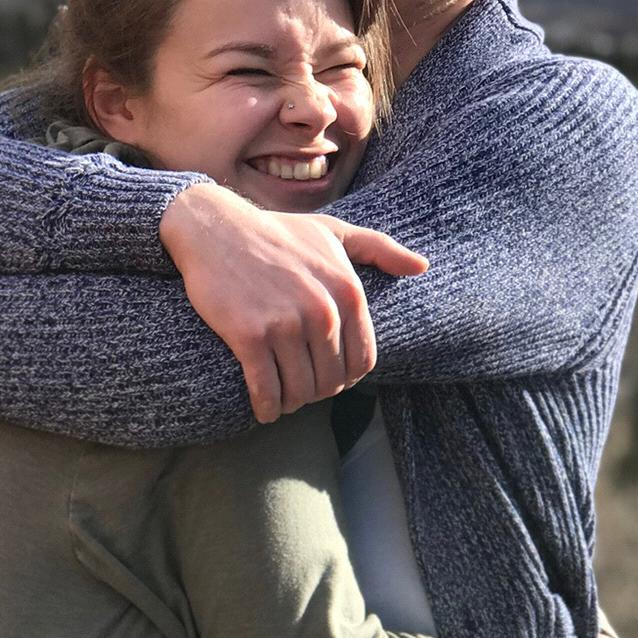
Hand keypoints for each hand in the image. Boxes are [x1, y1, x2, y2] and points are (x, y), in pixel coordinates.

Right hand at [157, 184, 429, 421]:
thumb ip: (379, 249)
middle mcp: (321, 310)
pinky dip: (266, 407)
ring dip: (291, 403)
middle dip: (316, 392)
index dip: (345, 378)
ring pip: (300, 391)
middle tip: (299, 389)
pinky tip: (264, 409)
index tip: (326, 376)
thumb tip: (421, 267)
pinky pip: (266, 390)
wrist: (215, 228)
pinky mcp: (249, 336)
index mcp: (347, 290)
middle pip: (330, 381)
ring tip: (281, 399)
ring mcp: (285, 324)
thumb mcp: (332, 233)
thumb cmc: (275, 233)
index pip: (361, 361)